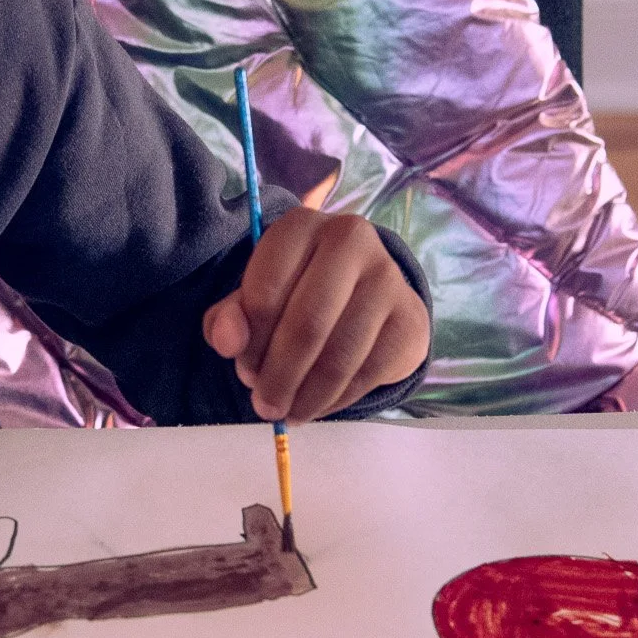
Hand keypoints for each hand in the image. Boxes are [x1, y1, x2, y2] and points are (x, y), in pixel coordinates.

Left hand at [202, 208, 431, 421]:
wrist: (367, 297)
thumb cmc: (297, 294)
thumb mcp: (254, 299)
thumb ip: (228, 318)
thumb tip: (228, 342)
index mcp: (301, 226)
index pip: (265, 290)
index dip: (249, 342)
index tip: (245, 371)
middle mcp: (350, 238)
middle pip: (307, 324)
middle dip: (279, 377)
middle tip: (265, 406)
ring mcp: (388, 277)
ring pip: (339, 356)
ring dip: (307, 396)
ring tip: (288, 412)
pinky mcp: (410, 318)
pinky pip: (368, 373)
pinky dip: (337, 400)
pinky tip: (319, 404)